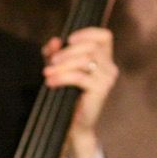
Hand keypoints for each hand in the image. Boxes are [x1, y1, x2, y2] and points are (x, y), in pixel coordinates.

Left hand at [42, 27, 118, 157]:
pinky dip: (62, 77)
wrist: (74, 124)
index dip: (88, 33)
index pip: (104, 36)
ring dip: (63, 65)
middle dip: (67, 52)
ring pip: (85, 60)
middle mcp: (109, 67)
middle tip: (50, 62)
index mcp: (104, 59)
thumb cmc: (67, 95)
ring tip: (47, 73)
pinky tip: (51, 82)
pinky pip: (80, 77)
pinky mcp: (100, 90)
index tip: (69, 39)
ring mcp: (107, 79)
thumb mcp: (59, 70)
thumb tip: (54, 41)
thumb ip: (55, 54)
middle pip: (91, 47)